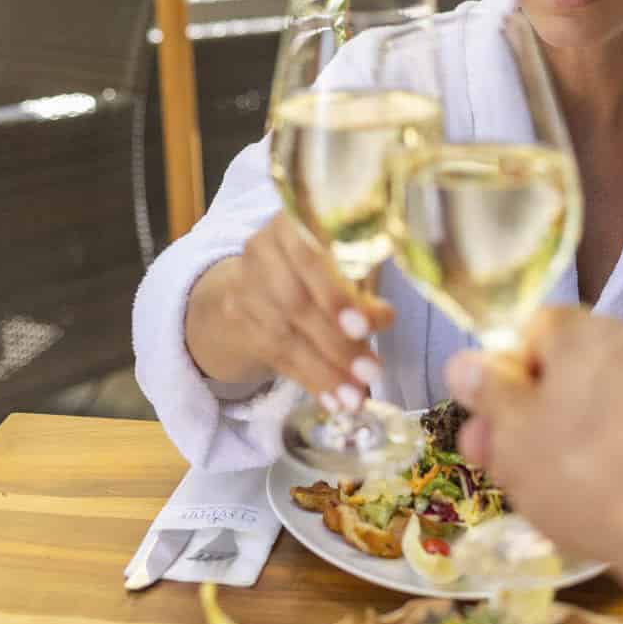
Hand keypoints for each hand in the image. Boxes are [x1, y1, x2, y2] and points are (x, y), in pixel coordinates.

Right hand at [184, 211, 393, 401]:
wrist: (258, 276)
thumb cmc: (320, 264)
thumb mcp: (344, 262)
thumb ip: (361, 286)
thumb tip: (382, 317)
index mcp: (291, 222)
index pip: (309, 257)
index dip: (334, 295)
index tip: (364, 327)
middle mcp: (260, 251)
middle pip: (295, 303)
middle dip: (336, 343)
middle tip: (371, 371)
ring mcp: (244, 288)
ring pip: (285, 337)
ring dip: (325, 372)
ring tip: (357, 397)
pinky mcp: (240, 323)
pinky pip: (278, 358)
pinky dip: (311, 382)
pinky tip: (335, 401)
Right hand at [446, 308, 622, 599]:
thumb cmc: (587, 479)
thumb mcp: (515, 441)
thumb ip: (488, 393)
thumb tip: (465, 362)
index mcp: (588, 334)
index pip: (535, 328)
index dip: (508, 372)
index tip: (497, 422)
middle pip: (577, 365)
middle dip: (543, 409)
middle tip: (516, 466)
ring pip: (618, 398)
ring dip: (588, 430)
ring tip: (570, 491)